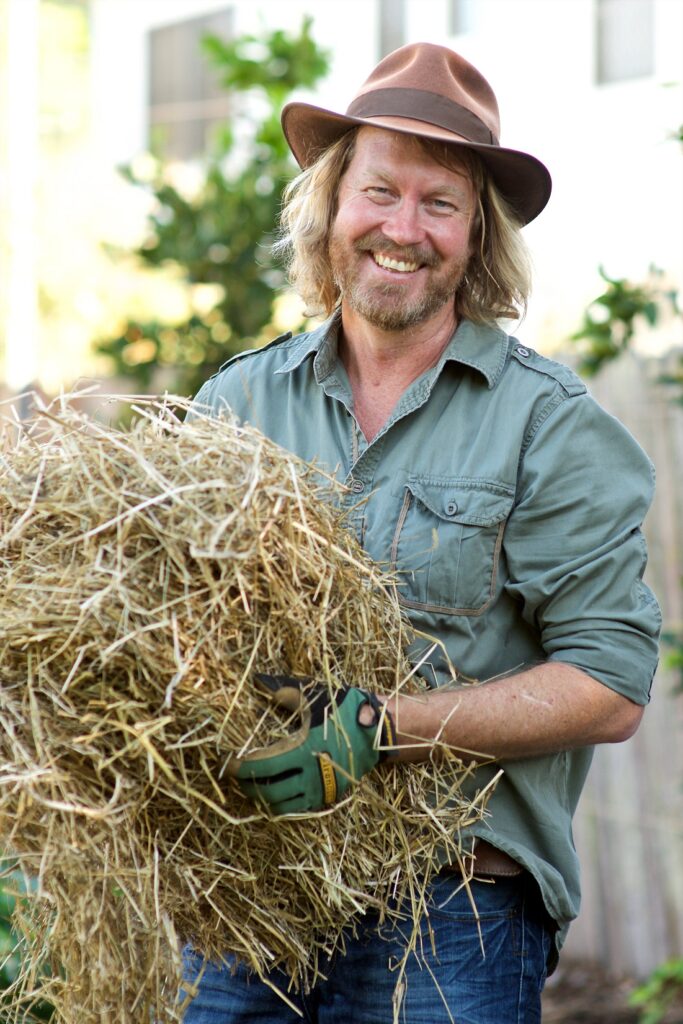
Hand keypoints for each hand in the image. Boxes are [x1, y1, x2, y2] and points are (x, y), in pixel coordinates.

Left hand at [230, 674, 394, 813]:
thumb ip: (284, 692)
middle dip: (248, 786)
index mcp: (304, 751)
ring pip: (283, 807)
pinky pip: (299, 809)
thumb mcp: (314, 697)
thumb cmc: (345, 710)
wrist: (379, 731)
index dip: (240, 768)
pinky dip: (283, 804)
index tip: (227, 764)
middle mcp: (312, 776)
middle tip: (236, 776)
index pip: (262, 767)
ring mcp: (322, 791)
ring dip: (263, 798)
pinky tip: (276, 791)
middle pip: (268, 793)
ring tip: (253, 784)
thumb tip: (258, 682)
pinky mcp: (330, 797)